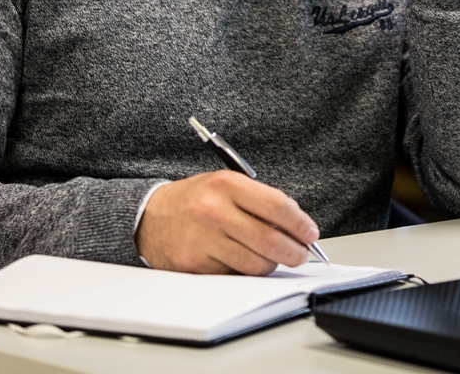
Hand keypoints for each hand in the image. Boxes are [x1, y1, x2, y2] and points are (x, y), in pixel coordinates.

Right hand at [136, 171, 319, 274]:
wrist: (149, 216)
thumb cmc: (195, 200)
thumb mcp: (226, 186)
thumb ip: (259, 202)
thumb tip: (296, 226)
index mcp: (227, 185)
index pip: (276, 205)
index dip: (300, 223)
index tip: (310, 233)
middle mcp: (215, 211)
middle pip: (270, 240)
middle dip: (294, 252)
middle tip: (301, 254)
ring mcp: (203, 240)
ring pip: (255, 264)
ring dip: (271, 265)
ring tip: (270, 257)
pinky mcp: (195, 264)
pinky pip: (234, 275)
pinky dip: (244, 272)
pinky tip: (240, 260)